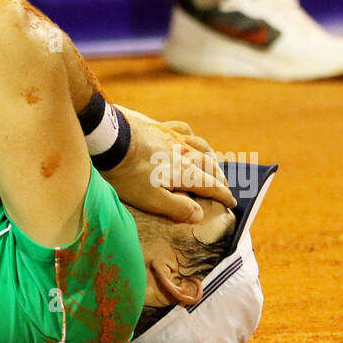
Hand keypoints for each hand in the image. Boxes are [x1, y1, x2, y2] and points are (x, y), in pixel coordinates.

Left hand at [104, 105, 235, 222]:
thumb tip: (200, 215)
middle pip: (210, 165)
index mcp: (186, 172)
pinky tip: (190, 138)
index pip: (211, 185)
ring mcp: (173, 137)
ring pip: (201, 146)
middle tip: (224, 186)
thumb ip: (177, 207)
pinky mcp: (160, 127)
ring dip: (211, 157)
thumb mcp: (151, 199)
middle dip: (220, 177)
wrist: (110, 140)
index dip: (222, 195)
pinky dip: (192, 137)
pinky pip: (184, 130)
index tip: (232, 202)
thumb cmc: (128, 173)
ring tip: (214, 164)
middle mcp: (186, 153)